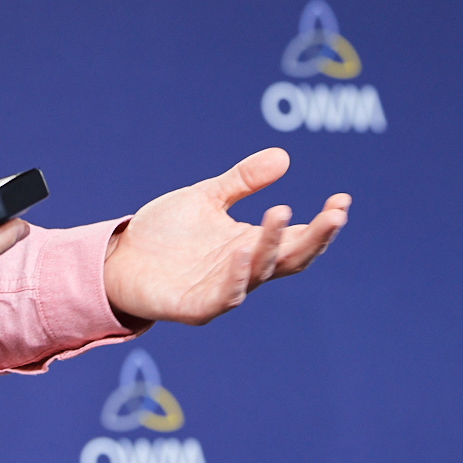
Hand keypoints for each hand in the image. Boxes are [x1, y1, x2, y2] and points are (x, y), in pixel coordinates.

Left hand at [102, 147, 348, 326]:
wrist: (120, 258)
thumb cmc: (166, 232)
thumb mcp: (207, 197)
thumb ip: (242, 181)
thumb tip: (284, 156)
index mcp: (251, 244)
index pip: (298, 237)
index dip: (323, 224)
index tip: (342, 200)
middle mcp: (244, 268)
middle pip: (290, 258)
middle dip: (315, 238)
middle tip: (335, 213)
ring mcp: (223, 289)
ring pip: (259, 272)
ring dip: (271, 245)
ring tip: (280, 212)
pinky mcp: (196, 306)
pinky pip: (223, 296)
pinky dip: (235, 276)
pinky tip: (241, 250)